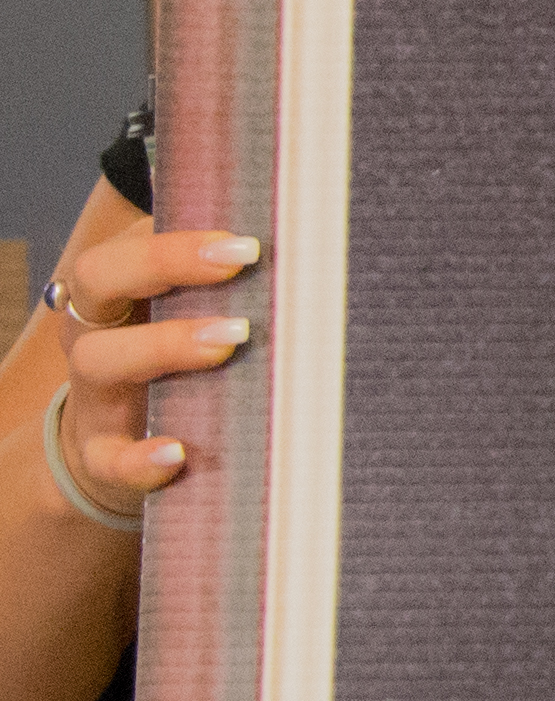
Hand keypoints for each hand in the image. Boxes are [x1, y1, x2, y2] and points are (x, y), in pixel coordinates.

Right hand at [48, 219, 263, 526]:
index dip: (176, 241)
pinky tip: (177, 453)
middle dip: (166, 263)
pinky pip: (106, 458)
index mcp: (119, 290)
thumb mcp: (194, 312)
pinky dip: (137, 459)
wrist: (126, 444)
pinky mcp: (100, 454)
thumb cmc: (181, 356)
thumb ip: (231, 280)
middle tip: (241, 265)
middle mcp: (97, 332)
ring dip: (165, 344)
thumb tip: (315, 244)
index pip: (125, 244)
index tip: (246, 243)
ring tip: (232, 340)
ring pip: (98, 359)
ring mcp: (95, 393)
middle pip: (98, 280)